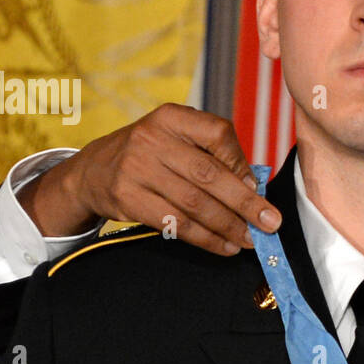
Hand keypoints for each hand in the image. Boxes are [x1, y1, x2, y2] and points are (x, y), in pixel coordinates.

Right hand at [17, 104, 280, 254]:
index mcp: (171, 117)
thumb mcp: (176, 140)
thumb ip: (212, 155)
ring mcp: (137, 168)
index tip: (256, 186)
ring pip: (194, 204)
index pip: (217, 133)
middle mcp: (153, 139)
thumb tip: (253, 189)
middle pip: (209, 175)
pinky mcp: (127, 198)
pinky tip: (224, 246)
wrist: (93, 170)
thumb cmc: (151, 155)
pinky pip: (175, 224)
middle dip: (245, 203)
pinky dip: (205, 238)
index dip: (241, 162)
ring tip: (250, 240)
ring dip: (228, 226)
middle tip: (271, 223)